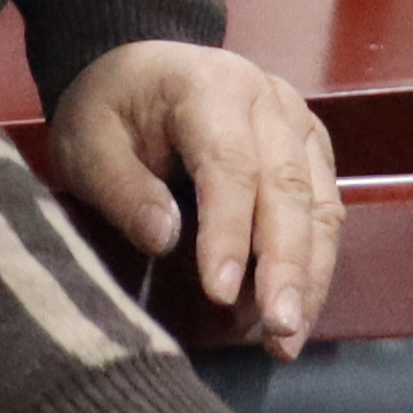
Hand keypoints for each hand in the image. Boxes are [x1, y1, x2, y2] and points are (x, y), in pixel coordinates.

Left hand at [46, 42, 339, 349]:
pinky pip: (325, 210)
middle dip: (285, 265)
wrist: (143, 73)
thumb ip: (121, 188)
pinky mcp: (311, 152)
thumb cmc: (111, 109)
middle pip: (288, 187)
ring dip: (309, 276)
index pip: (229, 164)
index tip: (219, 292)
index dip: (228, 232)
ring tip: (286, 339)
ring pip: (319, 204)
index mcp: (211, 86)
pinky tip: (297, 312)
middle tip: (276, 329)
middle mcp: (268, 100)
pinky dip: (315, 265)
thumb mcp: (86, 142)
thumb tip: (164, 239)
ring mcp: (298, 125)